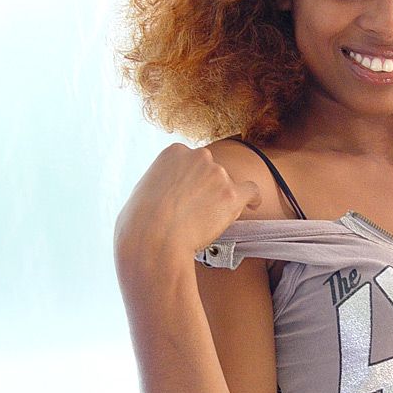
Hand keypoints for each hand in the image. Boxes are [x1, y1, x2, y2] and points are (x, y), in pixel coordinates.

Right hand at [114, 142, 261, 262]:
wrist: (152, 240)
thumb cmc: (139, 224)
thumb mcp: (141, 190)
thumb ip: (160, 184)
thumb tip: (164, 194)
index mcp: (174, 152)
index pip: (191, 162)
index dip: (191, 181)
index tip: (189, 195)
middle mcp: (198, 156)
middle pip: (210, 171)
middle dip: (205, 189)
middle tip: (196, 212)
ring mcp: (217, 174)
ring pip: (227, 185)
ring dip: (221, 200)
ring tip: (205, 223)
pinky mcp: (231, 194)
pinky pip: (250, 191)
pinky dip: (252, 199)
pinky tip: (253, 206)